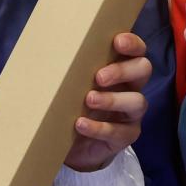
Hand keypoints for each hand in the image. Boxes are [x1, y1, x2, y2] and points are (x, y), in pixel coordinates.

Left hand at [64, 33, 151, 172]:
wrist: (68, 144)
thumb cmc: (69, 103)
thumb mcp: (67, 84)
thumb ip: (65, 68)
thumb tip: (42, 50)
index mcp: (119, 68)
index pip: (137, 49)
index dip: (132, 44)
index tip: (117, 42)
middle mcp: (130, 87)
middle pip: (143, 70)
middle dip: (122, 70)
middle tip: (99, 76)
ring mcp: (131, 113)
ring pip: (137, 101)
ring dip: (112, 99)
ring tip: (89, 100)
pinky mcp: (125, 136)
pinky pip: (119, 131)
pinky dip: (99, 127)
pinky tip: (81, 124)